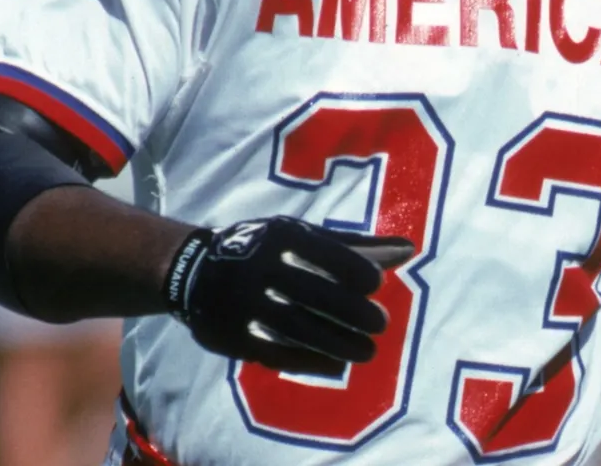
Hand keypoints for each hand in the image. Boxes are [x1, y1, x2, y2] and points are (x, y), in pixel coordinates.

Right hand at [164, 216, 412, 375]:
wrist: (193, 271)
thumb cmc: (263, 248)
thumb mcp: (300, 236)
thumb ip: (354, 245)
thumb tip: (407, 250)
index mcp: (281, 237)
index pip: (328, 254)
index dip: (357, 271)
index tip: (376, 285)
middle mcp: (262, 269)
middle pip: (317, 295)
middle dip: (355, 313)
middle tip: (381, 324)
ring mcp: (247, 306)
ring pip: (301, 328)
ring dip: (340, 343)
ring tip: (367, 351)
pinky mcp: (236, 337)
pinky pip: (279, 353)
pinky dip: (311, 361)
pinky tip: (336, 364)